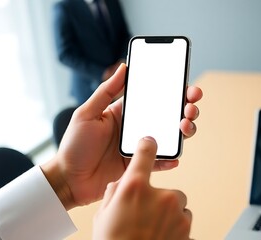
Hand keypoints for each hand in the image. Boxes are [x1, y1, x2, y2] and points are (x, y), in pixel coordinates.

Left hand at [41, 63, 202, 209]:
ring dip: (183, 131)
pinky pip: (160, 162)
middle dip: (185, 108)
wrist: (68, 179)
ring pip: (170, 137)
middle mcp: (137, 128)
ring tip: (186, 126)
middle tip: (191, 106)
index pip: (155, 98)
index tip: (186, 85)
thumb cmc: (74, 145)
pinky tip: (176, 157)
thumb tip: (123, 66)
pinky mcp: (140, 166)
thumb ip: (106, 91)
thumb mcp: (87, 113)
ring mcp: (140, 148)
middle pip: (169, 116)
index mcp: (126, 113)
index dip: (173, 91)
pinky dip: (170, 159)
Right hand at [93, 137, 191, 239]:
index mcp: (134, 187)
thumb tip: (122, 184)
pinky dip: (175, 228)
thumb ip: (115, 192)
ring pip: (177, 206)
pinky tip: (160, 237)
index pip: (145, 153)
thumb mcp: (103, 214)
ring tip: (152, 230)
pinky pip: (183, 221)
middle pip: (167, 189)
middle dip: (159, 200)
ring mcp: (176, 212)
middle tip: (145, 217)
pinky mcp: (186, 228)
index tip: (150, 142)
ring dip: (168, 214)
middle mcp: (159, 196)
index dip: (147, 145)